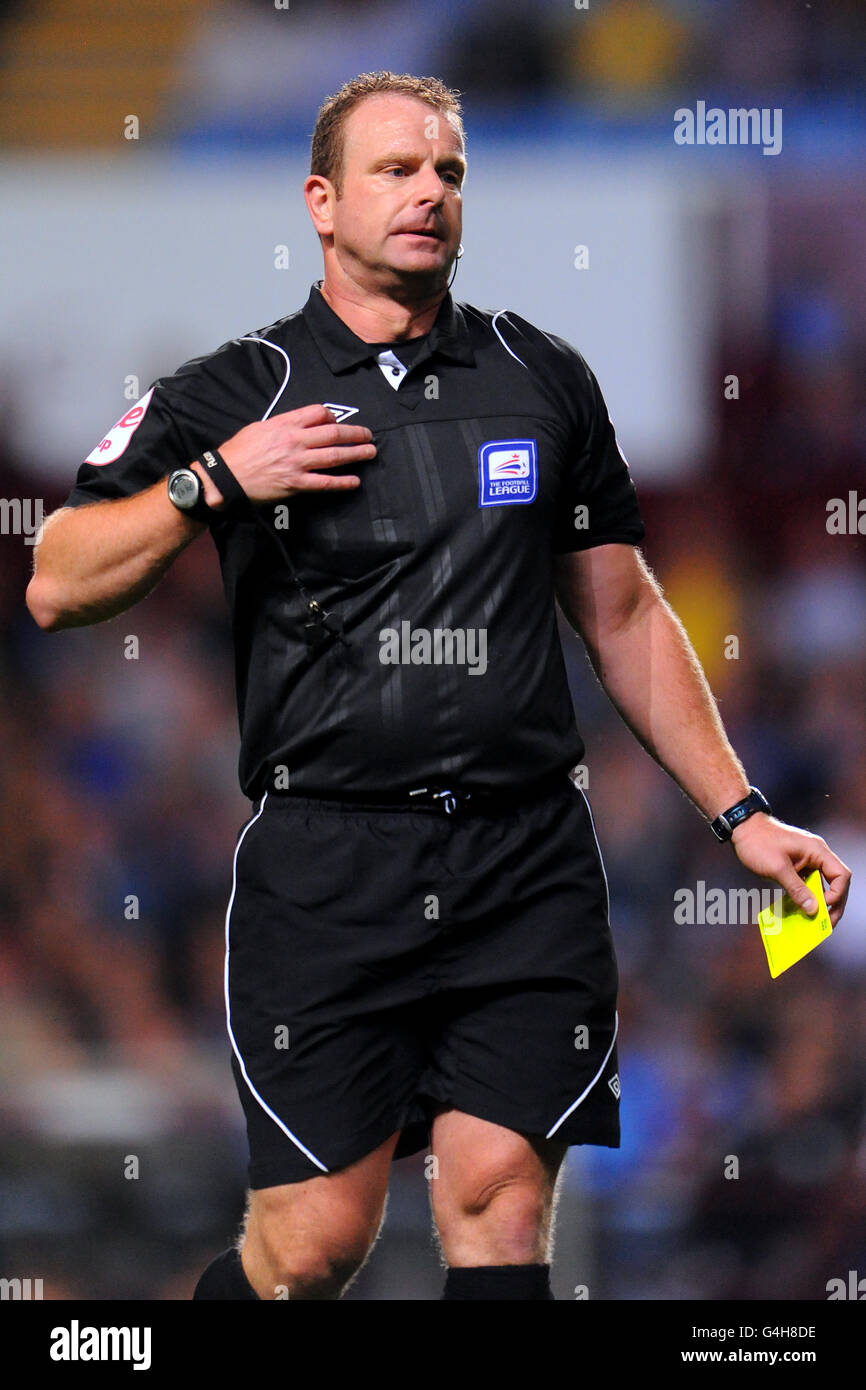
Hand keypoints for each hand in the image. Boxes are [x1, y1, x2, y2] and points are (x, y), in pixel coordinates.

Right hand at [215, 404, 376, 503]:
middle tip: (368, 435)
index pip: (317, 413)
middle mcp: (294, 441)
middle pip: (333, 433)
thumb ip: (282, 425)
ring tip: (370, 452)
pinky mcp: (296, 484)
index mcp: (284, 424)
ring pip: (334, 456)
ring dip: (356, 453)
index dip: (332, 416)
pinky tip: (354, 481)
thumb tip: (300, 425)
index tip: (338, 421)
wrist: (225, 477)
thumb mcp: (259, 428)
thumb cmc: (238, 452)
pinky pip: (325, 482)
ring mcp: (297, 463)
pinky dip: (342, 482)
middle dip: (354, 433)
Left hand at [730, 813, 850, 926]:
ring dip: (819, 901)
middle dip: (833, 903)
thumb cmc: (758, 842)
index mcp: (817, 850)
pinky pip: (808, 882)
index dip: (837, 894)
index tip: (822, 907)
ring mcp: (807, 859)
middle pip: (836, 882)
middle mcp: (816, 854)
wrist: (742, 828)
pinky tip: (801, 909)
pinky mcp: (797, 864)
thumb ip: (797, 890)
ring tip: (815, 921)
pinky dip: (806, 895)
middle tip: (827, 924)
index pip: (841, 875)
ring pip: (822, 884)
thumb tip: (813, 910)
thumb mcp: (777, 869)